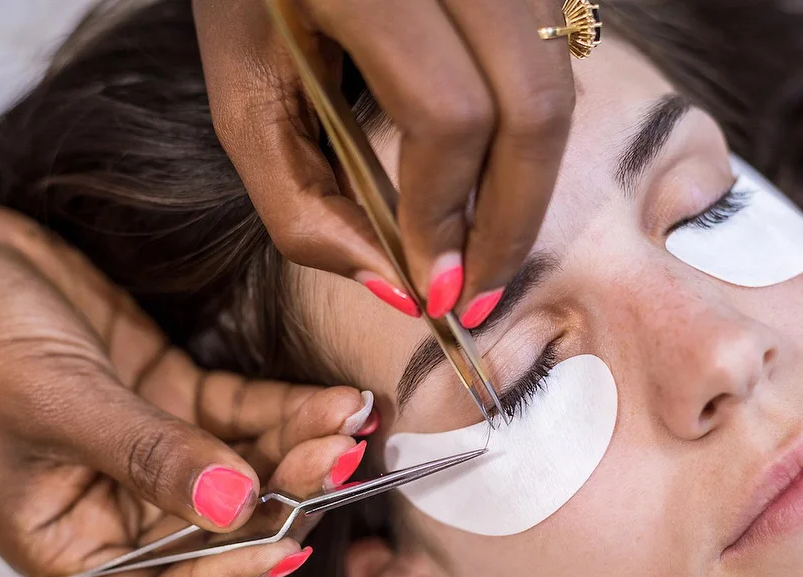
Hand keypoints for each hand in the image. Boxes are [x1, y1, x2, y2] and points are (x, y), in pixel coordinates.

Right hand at [0, 197, 374, 576]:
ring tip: (351, 420)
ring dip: (302, 451)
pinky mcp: (177, 398)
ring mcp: (154, 452)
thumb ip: (147, 456)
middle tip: (338, 460)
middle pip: (223, 536)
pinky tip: (335, 397)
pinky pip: (247, 415)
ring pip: (247, 472)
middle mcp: (118, 508)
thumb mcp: (54, 402)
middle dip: (284, 502)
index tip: (282, 545)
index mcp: (67, 543)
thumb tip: (236, 508)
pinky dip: (291, 408)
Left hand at [193, 0, 573, 325]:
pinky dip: (530, 135)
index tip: (435, 285)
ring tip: (485, 247)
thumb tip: (398, 288)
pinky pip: (551, 60)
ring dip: (528, 184)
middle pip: (532, 105)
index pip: (448, 112)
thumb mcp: (247, 101)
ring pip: (556, 85)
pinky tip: (490, 178)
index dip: (447, 213)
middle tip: (479, 290)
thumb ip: (302, 206)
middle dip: (513, 220)